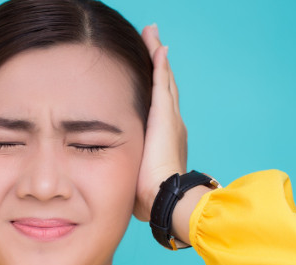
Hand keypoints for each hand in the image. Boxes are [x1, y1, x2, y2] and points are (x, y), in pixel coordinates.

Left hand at [133, 24, 187, 221]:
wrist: (164, 198)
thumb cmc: (150, 198)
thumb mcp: (139, 180)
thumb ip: (133, 174)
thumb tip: (123, 188)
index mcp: (166, 140)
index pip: (160, 109)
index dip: (156, 89)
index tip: (152, 74)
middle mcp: (172, 125)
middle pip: (164, 88)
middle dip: (159, 66)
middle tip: (154, 43)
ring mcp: (170, 118)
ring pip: (164, 80)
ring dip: (158, 57)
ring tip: (153, 36)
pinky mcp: (164, 116)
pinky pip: (161, 83)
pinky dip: (159, 65)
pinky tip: (156, 47)